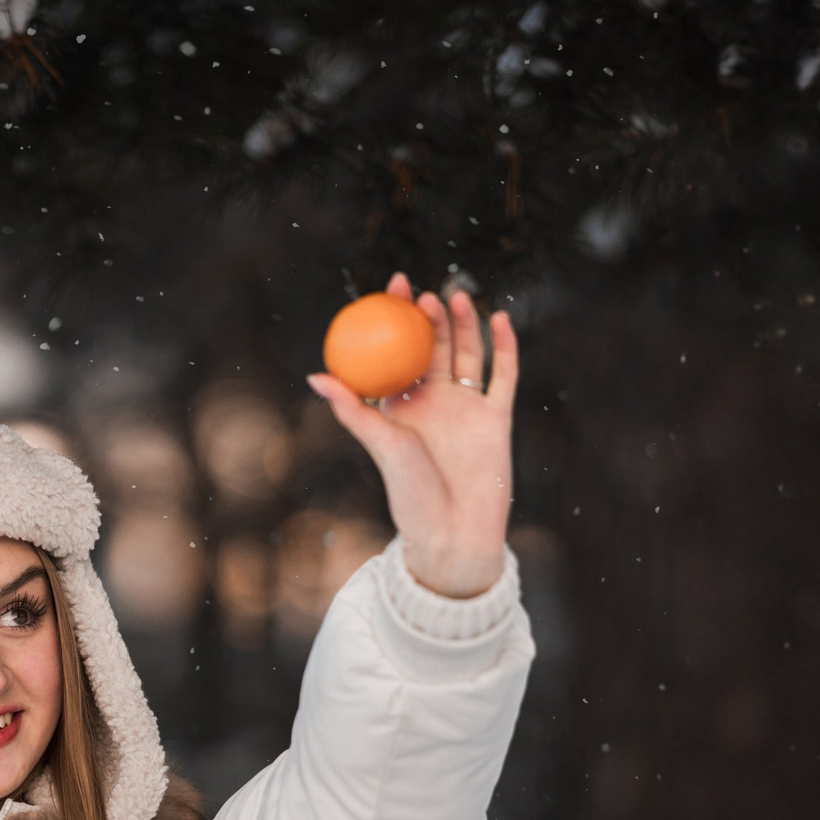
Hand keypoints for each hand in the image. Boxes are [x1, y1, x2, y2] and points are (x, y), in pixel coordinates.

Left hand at [307, 275, 517, 597]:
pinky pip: (503, 374)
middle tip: (421, 293)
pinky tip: (500, 318)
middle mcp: (434, 401)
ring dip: (464, 324)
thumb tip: (315, 376)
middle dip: (427, 315)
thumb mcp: (380, 445)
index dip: (394, 317)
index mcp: (401, 405)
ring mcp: (467, 406)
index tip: (391, 288)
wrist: (455, 531)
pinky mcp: (496, 417)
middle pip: (433, 346)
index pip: (395, 351)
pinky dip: (504, 346)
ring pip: (468, 353)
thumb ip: (352, 410)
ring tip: (457, 297)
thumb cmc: (410, 493)